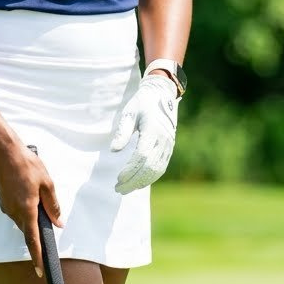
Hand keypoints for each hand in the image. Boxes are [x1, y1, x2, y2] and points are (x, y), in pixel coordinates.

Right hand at [0, 142, 62, 276]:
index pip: (32, 240)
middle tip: (47, 214)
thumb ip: (53, 205)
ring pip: (22, 219)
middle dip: (37, 227)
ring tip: (36, 194)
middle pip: (28, 229)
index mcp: (27, 210)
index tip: (39, 270)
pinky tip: (28, 192)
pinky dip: (24, 207)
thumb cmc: (27, 165)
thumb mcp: (47, 183)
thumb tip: (58, 222)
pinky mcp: (3, 201)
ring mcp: (6, 207)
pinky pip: (16, 210)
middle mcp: (14, 212)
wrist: (4, 152)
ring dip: (31, 214)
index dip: (37, 256)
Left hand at [110, 75, 178, 193]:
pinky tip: (139, 182)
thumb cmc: (142, 103)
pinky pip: (162, 166)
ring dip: (142, 182)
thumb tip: (114, 150)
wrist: (162, 94)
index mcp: (153, 130)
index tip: (118, 178)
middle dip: (134, 181)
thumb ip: (122, 132)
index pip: (142, 156)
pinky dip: (151, 177)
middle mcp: (163, 139)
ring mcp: (168, 144)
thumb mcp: (129, 113)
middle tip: (118, 189)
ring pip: (157, 169)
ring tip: (126, 188)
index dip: (130, 170)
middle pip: (149, 167)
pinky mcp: (169, 147)